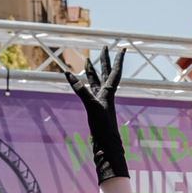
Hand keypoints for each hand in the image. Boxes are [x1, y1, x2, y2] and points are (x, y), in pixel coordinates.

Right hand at [64, 46, 127, 181]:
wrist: (106, 145)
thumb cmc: (103, 127)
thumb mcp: (91, 106)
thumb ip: (81, 90)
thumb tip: (69, 75)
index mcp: (109, 92)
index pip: (114, 72)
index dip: (117, 60)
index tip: (121, 48)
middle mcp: (106, 94)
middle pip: (105, 73)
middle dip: (104, 60)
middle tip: (104, 47)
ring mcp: (100, 101)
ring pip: (96, 81)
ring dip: (93, 71)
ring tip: (88, 61)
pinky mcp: (95, 109)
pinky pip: (90, 91)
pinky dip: (86, 85)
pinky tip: (83, 82)